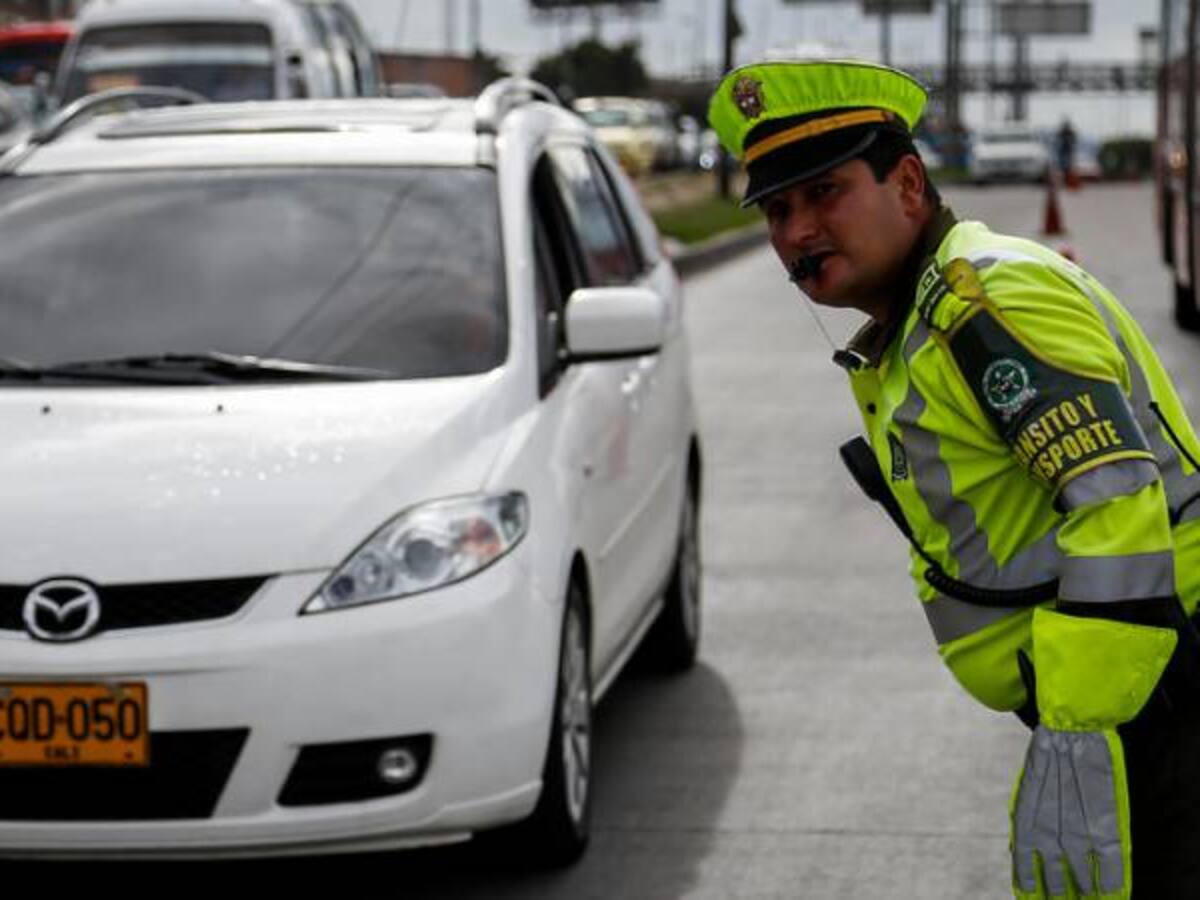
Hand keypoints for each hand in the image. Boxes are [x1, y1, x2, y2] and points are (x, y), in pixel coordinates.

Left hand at [1010, 726, 1129, 898]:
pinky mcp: (1104, 822)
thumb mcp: (1026, 789)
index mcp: (1026, 818)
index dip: (1026, 881)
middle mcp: (1051, 828)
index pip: (1023, 860)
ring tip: (1087, 899)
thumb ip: (1025, 819)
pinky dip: (1112, 880)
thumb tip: (1019, 848)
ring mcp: (1079, 827)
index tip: (1028, 895)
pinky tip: (1112, 891)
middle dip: (1056, 890)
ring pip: (1081, 873)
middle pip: (1054, 874)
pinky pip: (1110, 861)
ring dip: (1084, 889)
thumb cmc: (1047, 758)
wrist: (1070, 732)